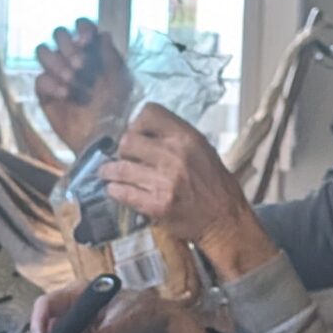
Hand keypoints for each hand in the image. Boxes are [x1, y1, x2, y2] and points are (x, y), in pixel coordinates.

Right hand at [33, 18, 133, 152]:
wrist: (107, 137)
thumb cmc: (119, 107)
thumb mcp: (121, 79)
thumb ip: (111, 55)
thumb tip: (103, 34)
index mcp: (93, 50)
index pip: (81, 26)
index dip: (81, 28)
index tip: (87, 42)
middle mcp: (72, 57)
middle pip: (58, 34)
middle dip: (68, 46)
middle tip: (81, 66)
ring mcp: (57, 74)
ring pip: (43, 51)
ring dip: (58, 63)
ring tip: (73, 81)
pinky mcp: (46, 93)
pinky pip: (40, 79)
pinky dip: (52, 84)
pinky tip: (67, 94)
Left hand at [100, 105, 268, 268]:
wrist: (224, 219)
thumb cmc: (214, 183)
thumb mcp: (202, 149)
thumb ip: (174, 137)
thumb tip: (142, 131)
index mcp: (187, 137)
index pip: (149, 113)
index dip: (137, 123)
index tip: (136, 134)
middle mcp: (174, 156)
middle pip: (127, 140)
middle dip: (122, 150)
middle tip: (124, 157)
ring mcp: (164, 181)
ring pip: (119, 168)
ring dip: (109, 171)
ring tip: (107, 172)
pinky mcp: (156, 205)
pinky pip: (122, 192)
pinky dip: (114, 190)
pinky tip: (114, 189)